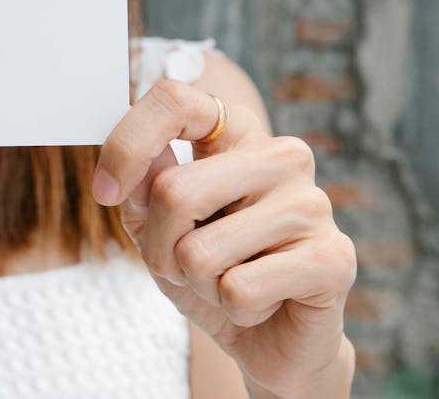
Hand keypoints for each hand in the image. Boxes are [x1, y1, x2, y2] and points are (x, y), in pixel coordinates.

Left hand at [92, 79, 356, 397]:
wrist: (270, 338)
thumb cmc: (211, 270)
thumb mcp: (158, 227)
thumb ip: (143, 189)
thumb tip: (133, 165)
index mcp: (237, 132)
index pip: (175, 100)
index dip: (127, 144)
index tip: (104, 190)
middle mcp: (282, 155)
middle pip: (174, 191)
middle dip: (158, 248)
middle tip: (184, 266)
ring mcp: (312, 203)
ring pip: (199, 251)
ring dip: (198, 283)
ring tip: (230, 281)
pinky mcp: (333, 258)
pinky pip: (237, 290)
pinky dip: (232, 309)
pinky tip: (262, 302)